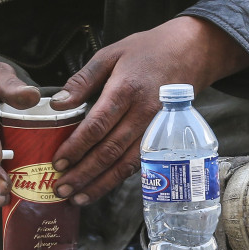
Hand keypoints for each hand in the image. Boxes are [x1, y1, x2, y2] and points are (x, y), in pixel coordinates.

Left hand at [47, 17, 248, 204]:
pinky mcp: (162, 138)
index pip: (97, 125)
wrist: (191, 52)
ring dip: (100, 184)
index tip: (58, 161)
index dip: (77, 147)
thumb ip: (82, 80)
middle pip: (110, 151)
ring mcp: (156, 129)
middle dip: (83, 173)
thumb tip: (58, 104)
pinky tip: (100, 188)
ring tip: (77, 198)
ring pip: (125, 164)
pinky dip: (118, 179)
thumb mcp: (110, 54)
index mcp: (126, 89)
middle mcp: (143, 113)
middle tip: (60, 188)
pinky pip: (138, 163)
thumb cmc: (146, 51)